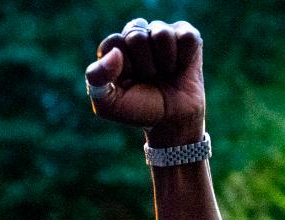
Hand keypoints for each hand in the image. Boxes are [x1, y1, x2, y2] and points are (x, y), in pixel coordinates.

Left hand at [85, 18, 204, 146]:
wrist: (171, 122)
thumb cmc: (139, 110)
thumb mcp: (108, 104)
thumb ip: (96, 78)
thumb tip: (115, 53)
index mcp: (116, 47)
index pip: (114, 42)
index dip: (124, 67)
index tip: (129, 82)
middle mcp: (138, 35)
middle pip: (136, 35)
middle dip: (143, 65)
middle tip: (149, 78)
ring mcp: (163, 33)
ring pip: (162, 34)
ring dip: (165, 62)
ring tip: (165, 73)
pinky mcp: (188, 37)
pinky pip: (186, 38)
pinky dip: (184, 58)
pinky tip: (180, 67)